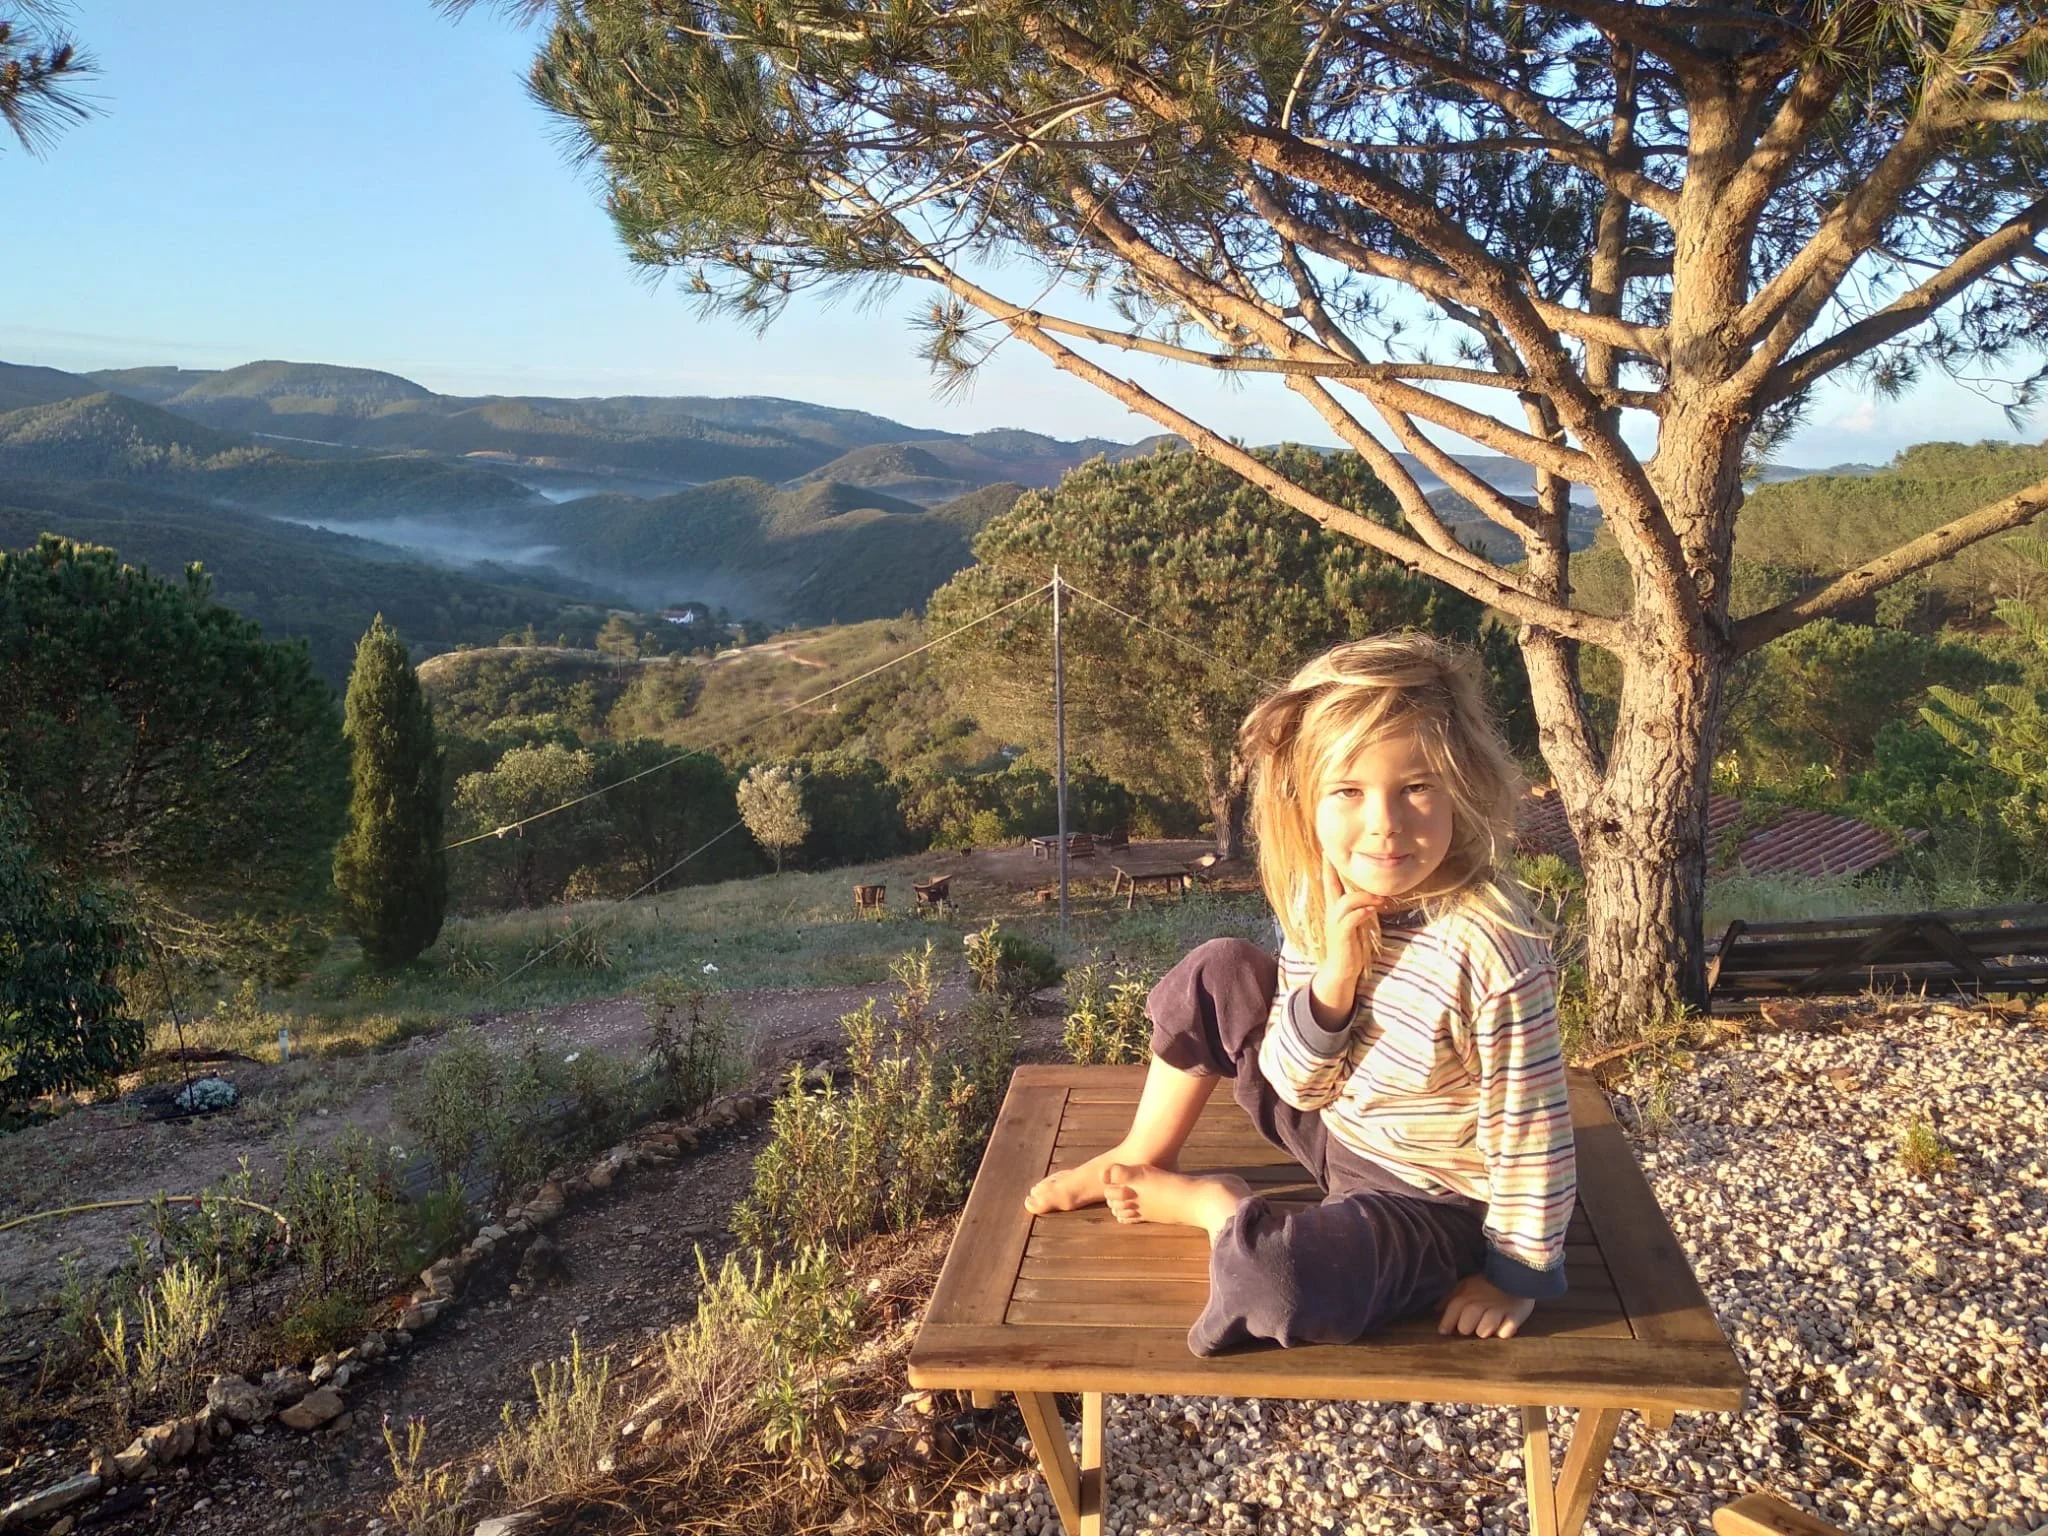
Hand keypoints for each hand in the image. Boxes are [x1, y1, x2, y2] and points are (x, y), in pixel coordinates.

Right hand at [1308, 859, 1382, 1028]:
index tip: (1327, 850)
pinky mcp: (1342, 936)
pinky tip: (1372, 910)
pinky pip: (1351, 920)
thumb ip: (1361, 908)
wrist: (1341, 970)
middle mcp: (1332, 913)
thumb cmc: (1351, 945)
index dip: (1328, 867)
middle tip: (1340, 858)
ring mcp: (1336, 924)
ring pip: (1345, 902)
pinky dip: (1362, 913)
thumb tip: (1376, 895)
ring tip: (1379, 898)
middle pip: (1331, 887)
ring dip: (1363, 897)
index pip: (1330, 883)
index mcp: (1335, 908)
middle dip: (1333, 871)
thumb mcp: (1356, 922)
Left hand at [1436, 1274, 1535, 1338]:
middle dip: (1467, 1329)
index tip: (1444, 1331)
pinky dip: (1503, 1332)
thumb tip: (1435, 1309)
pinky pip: (1505, 1332)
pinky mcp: (1516, 1316)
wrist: (1517, 1271)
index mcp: (1466, 1296)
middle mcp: (1480, 1304)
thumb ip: (1450, 1298)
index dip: (1446, 1324)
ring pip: (1484, 1332)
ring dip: (1485, 1331)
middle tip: (1472, 1325)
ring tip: (1489, 1326)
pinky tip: (1503, 1327)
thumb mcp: (1466, 1284)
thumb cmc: (1487, 1282)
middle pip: (1465, 1327)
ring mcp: (1498, 1311)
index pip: (1451, 1313)